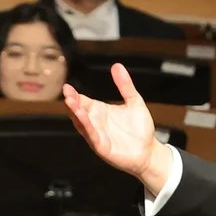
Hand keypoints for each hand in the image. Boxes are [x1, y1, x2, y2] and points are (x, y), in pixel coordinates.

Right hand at [61, 64, 167, 190]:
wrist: (148, 150)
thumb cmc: (140, 128)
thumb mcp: (134, 101)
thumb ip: (125, 85)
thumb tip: (117, 65)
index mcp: (99, 111)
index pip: (82, 101)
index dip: (74, 95)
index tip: (67, 87)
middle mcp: (94, 122)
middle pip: (78, 111)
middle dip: (72, 102)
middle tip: (67, 93)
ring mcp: (96, 135)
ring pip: (82, 123)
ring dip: (76, 113)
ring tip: (70, 102)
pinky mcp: (101, 147)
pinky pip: (92, 135)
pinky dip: (86, 127)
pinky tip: (82, 117)